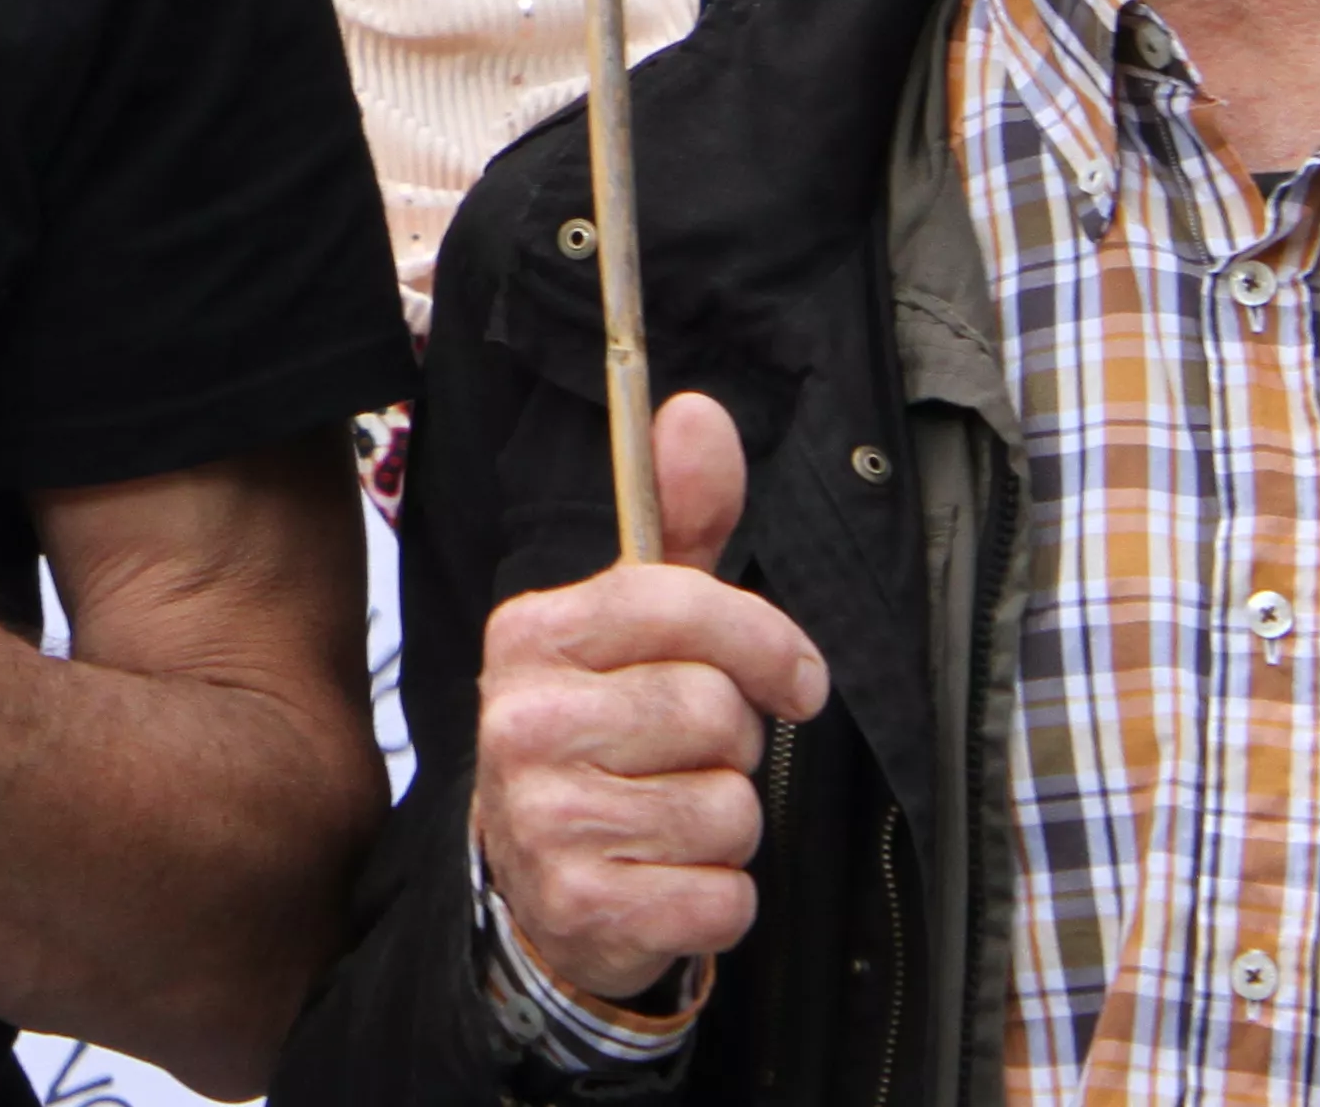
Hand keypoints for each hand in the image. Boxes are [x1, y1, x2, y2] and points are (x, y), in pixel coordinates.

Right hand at [468, 394, 828, 1006]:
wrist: (536, 883)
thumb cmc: (610, 733)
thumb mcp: (639, 625)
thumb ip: (679, 522)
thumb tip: (699, 412)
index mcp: (533, 634)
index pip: (674, 603)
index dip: (763, 640)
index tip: (798, 679)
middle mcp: (521, 720)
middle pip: (714, 712)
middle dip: (734, 742)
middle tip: (691, 757)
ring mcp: (543, 818)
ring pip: (727, 809)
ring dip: (728, 823)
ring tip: (672, 817)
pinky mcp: (580, 907)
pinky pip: (722, 898)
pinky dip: (720, 898)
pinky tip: (667, 879)